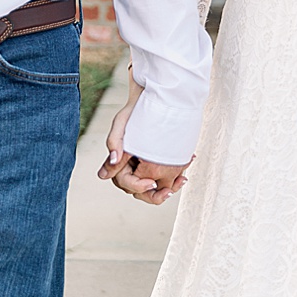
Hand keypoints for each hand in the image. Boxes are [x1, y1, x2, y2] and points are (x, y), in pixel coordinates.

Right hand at [95, 69, 189, 203]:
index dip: (138, 186)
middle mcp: (128, 167)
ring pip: (153, 187)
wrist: (150, 101)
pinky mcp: (154, 163)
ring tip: (182, 179)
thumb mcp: (122, 122)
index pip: (125, 183)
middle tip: (170, 190)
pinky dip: (173, 177)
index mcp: (117, 161)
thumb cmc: (133, 110)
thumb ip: (114, 141)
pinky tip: (184, 171)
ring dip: (167, 186)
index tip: (152, 183)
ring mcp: (141, 166)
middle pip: (139, 191)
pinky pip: (162, 177)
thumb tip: (112, 160)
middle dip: (155, 194)